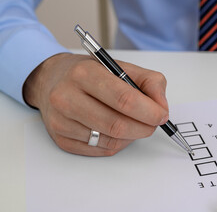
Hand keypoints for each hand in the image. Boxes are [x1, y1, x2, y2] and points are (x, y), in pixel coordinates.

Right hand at [23, 53, 168, 155]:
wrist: (52, 79)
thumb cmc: (91, 73)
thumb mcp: (122, 67)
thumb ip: (150, 83)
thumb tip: (162, 108)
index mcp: (85, 74)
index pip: (124, 99)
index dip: (149, 111)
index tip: (162, 115)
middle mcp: (67, 97)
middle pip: (117, 125)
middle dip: (144, 128)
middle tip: (153, 123)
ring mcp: (61, 121)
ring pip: (110, 141)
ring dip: (131, 136)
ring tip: (134, 124)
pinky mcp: (61, 139)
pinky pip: (100, 150)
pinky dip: (117, 143)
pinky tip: (117, 130)